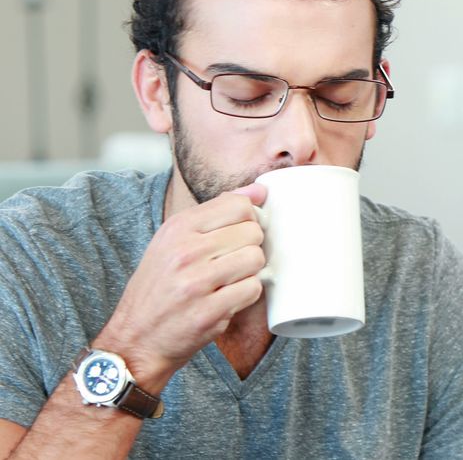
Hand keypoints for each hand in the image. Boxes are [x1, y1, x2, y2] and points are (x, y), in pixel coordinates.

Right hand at [93, 183, 267, 390]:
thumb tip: (260, 190)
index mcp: (178, 228)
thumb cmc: (160, 286)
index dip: (249, 219)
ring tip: (229, 280)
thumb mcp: (175, 240)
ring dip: (250, 272)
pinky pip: (253, 289)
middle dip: (250, 247)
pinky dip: (246, 295)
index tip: (240, 233)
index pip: (239, 205)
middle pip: (253, 232)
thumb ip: (217, 212)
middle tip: (231, 262)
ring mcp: (197, 282)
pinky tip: (227, 298)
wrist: (136, 338)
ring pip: (256, 259)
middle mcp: (186, 251)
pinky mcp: (209, 311)